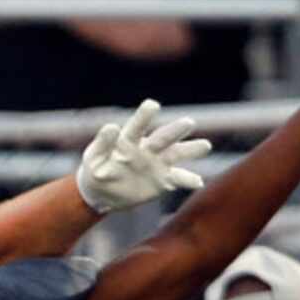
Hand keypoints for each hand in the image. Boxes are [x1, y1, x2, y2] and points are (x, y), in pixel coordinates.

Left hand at [76, 98, 210, 214]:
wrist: (103, 193)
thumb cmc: (96, 170)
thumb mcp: (94, 159)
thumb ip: (102, 144)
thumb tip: (111, 127)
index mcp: (128, 140)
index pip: (137, 125)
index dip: (144, 116)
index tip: (152, 105)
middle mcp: (147, 148)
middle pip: (163, 137)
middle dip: (175, 130)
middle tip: (188, 122)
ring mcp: (158, 163)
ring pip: (177, 154)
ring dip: (191, 149)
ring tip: (205, 146)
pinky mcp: (163, 180)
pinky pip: (178, 179)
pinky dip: (188, 180)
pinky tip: (198, 182)